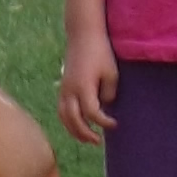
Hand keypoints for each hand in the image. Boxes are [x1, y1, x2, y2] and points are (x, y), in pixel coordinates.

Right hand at [57, 27, 120, 148]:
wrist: (83, 35)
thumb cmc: (101, 52)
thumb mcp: (111, 72)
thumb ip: (109, 93)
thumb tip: (105, 106)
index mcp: (83, 88)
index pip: (92, 114)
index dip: (104, 122)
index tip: (115, 123)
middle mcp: (70, 91)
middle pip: (74, 121)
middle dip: (85, 134)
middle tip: (98, 141)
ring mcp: (63, 89)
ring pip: (64, 117)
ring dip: (74, 131)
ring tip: (86, 138)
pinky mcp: (62, 87)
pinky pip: (61, 110)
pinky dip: (68, 121)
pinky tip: (77, 124)